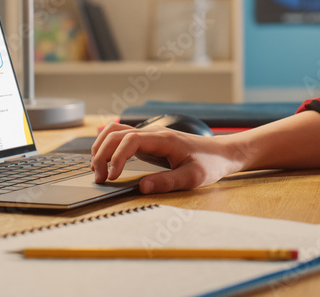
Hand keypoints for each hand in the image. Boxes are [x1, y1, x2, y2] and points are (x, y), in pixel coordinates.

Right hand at [90, 122, 244, 193]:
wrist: (221, 152)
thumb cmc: (210, 163)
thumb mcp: (193, 177)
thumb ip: (168, 182)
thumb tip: (142, 188)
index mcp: (163, 139)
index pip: (130, 140)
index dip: (116, 157)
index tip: (113, 177)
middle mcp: (153, 133)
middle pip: (116, 133)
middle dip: (102, 154)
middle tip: (99, 178)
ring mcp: (150, 135)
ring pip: (115, 131)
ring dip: (101, 148)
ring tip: (97, 170)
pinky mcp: (148, 141)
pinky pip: (121, 136)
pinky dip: (108, 146)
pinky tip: (105, 161)